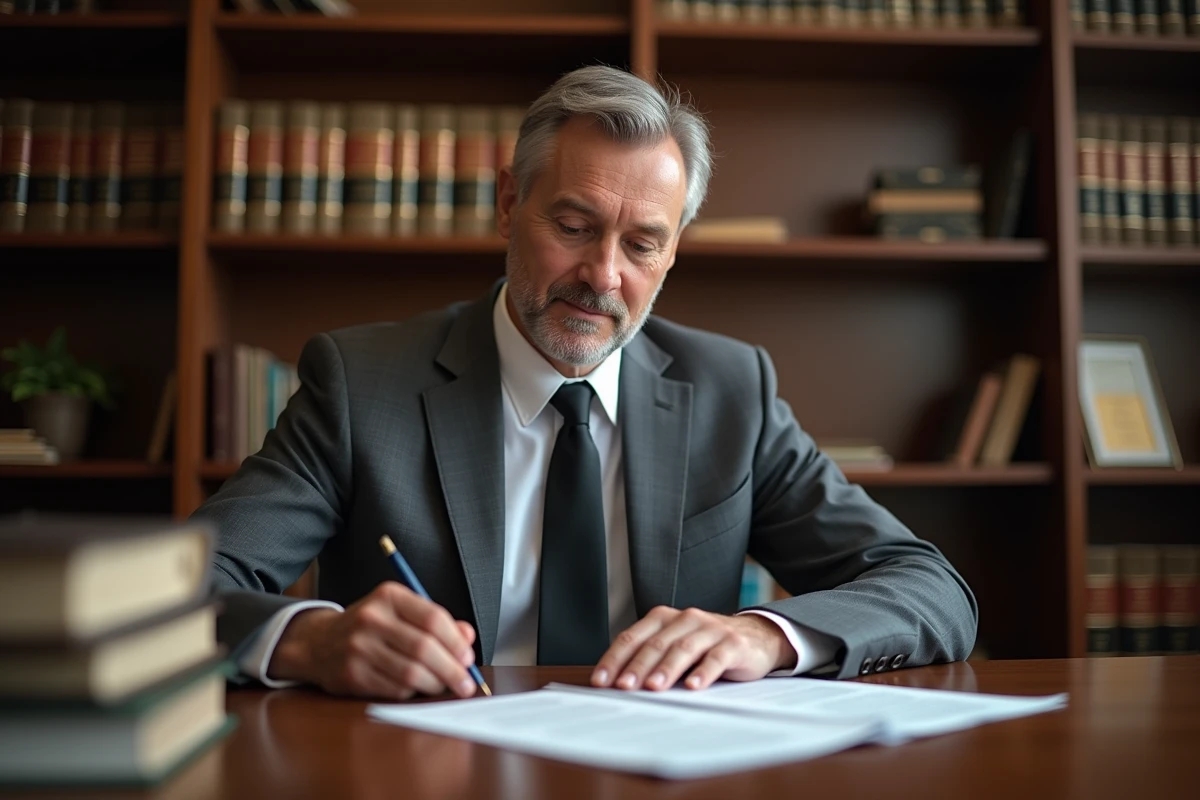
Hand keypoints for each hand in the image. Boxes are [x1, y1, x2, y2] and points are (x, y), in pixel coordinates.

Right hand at [268, 582, 479, 700]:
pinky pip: (394, 689)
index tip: (468, 657)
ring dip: (435, 684)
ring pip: (411, 673)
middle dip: (452, 670)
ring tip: (445, 686)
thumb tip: (467, 637)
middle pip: (424, 648)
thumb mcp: (400, 612)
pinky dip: (412, 692)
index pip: (433, 618)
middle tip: (465, 682)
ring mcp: (358, 648)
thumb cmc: (371, 627)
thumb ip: (436, 621)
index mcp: (389, 596)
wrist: (319, 642)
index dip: (455, 641)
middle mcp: (371, 619)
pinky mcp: (352, 675)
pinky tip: (417, 688)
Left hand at [590, 606, 794, 691]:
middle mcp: (686, 619)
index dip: (614, 659)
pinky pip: (716, 657)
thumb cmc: (707, 645)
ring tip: (654, 687)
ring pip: (683, 648)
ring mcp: (710, 629)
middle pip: (656, 643)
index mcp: (664, 618)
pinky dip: (703, 672)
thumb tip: (616, 682)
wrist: (756, 636)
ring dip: (666, 669)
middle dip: (637, 666)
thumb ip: (651, 657)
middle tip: (624, 686)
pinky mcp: (733, 643)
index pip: (632, 637)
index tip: (601, 680)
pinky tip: (694, 686)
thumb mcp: (675, 645)